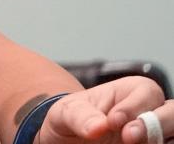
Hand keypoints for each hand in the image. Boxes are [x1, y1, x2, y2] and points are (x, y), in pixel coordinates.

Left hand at [35, 78, 168, 143]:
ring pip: (173, 136)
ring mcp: (156, 135)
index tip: (113, 121)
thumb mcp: (67, 113)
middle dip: (157, 124)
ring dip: (161, 141)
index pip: (146, 92)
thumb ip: (80, 116)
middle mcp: (150, 112)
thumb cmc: (73, 119)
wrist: (70, 140)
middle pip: (172, 112)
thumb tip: (98, 127)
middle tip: (129, 137)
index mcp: (131, 91)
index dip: (133, 108)